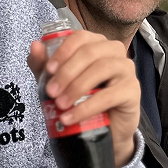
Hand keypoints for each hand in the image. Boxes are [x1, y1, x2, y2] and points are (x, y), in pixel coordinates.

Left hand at [28, 30, 140, 166]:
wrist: (104, 130)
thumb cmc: (82, 100)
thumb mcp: (58, 82)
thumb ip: (44, 65)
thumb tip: (35, 45)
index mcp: (97, 44)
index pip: (81, 37)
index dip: (63, 51)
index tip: (48, 70)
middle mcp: (115, 52)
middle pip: (90, 52)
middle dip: (66, 72)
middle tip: (50, 92)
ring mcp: (127, 69)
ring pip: (102, 69)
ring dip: (77, 87)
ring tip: (60, 105)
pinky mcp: (133, 90)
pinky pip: (110, 95)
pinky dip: (87, 107)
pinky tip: (71, 117)